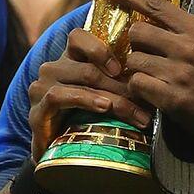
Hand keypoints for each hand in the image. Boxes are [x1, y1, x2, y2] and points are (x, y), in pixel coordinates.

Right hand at [28, 28, 150, 158]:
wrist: (57, 156)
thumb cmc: (87, 122)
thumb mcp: (106, 98)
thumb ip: (121, 83)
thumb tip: (156, 79)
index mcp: (68, 60)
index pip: (78, 37)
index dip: (101, 48)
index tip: (123, 68)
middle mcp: (53, 68)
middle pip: (91, 66)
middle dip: (124, 85)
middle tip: (148, 104)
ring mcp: (42, 88)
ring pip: (83, 79)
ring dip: (116, 97)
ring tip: (137, 114)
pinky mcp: (37, 110)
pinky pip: (60, 96)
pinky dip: (86, 100)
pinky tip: (104, 107)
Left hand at [96, 0, 193, 155]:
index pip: (155, 4)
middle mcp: (187, 48)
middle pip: (137, 32)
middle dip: (135, 42)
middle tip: (145, 54)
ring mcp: (179, 75)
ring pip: (134, 61)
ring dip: (136, 69)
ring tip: (150, 77)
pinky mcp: (174, 100)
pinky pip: (138, 85)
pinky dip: (139, 89)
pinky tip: (150, 94)